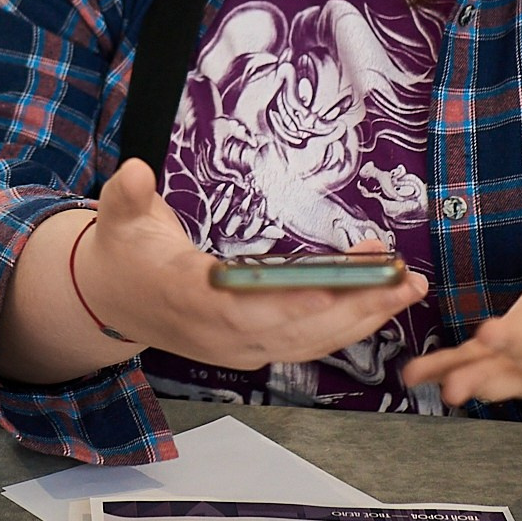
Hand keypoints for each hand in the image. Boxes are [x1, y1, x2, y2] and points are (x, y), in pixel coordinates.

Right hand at [82, 160, 425, 369]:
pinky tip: (380, 302)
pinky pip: (308, 342)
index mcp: (185, 298)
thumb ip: (126, 194)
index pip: (239, 309)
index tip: (330, 290)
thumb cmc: (125, 253)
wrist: (114, 300)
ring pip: (308, 340)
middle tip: (400, 279)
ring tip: (407, 286)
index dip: (285, 304)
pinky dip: (347, 324)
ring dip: (362, 316)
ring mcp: (238, 347)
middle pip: (292, 329)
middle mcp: (217, 334)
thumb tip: (134, 171)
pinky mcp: (254, 348)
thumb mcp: (116, 217)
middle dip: (351, 306)